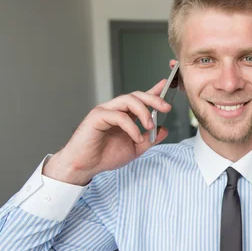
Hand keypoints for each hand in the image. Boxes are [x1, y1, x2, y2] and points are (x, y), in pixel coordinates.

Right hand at [43, 80, 171, 184]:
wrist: (85, 166)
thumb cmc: (105, 156)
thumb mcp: (135, 149)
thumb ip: (149, 139)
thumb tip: (164, 130)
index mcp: (124, 115)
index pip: (140, 99)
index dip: (154, 91)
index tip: (166, 84)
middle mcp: (115, 109)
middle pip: (136, 95)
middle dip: (153, 99)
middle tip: (166, 108)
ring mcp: (105, 111)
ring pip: (128, 100)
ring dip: (144, 112)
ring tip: (150, 127)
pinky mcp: (96, 117)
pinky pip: (119, 116)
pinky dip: (131, 127)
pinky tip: (137, 138)